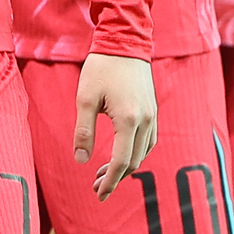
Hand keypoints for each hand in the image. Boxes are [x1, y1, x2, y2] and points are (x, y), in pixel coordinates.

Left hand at [75, 52, 156, 199]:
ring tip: (105, 173)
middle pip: (134, 162)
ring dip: (126, 167)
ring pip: (143, 153)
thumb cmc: (102, 67)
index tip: (98, 193)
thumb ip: (83, 131)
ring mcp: (153, 115)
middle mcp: (146, 121)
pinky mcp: (153, 110)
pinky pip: (149, 141)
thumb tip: (80, 160)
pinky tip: (121, 154)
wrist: (125, 40)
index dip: (110, 181)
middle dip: (116, 178)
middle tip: (95, 186)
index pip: (122, 162)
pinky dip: (136, 153)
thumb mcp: (85, 98)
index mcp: (129, 119)